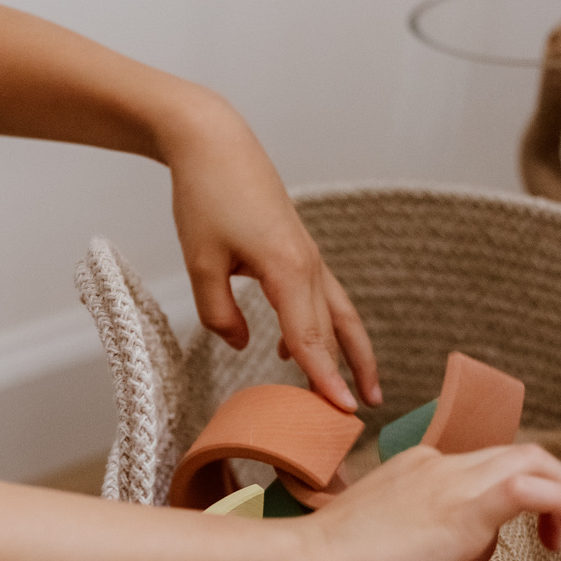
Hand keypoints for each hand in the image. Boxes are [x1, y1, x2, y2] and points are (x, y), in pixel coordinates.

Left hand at [164, 95, 381, 411]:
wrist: (214, 143)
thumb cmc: (205, 196)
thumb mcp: (200, 262)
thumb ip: (219, 314)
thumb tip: (243, 345)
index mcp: (288, 269)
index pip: (310, 338)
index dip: (325, 379)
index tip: (342, 413)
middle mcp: (308, 264)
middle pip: (334, 331)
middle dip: (348, 374)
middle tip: (358, 418)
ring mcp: (307, 256)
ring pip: (338, 313)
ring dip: (349, 352)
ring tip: (360, 390)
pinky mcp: (297, 249)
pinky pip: (319, 297)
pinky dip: (318, 327)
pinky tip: (288, 351)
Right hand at [282, 443, 560, 560]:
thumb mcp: (377, 540)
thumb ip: (409, 538)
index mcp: (415, 467)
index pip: (476, 470)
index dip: (498, 503)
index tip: (484, 555)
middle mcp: (438, 464)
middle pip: (514, 454)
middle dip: (548, 486)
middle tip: (557, 534)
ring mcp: (454, 480)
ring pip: (533, 460)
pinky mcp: (469, 505)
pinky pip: (535, 488)